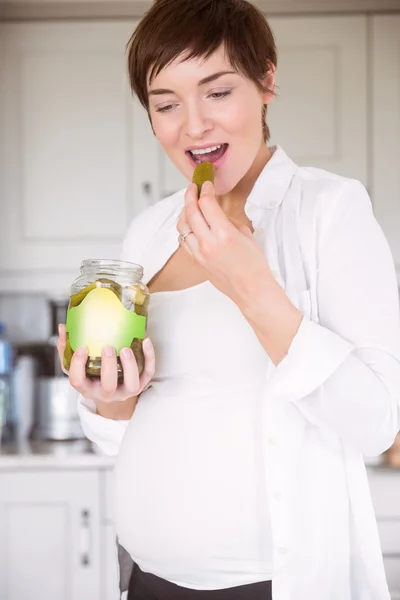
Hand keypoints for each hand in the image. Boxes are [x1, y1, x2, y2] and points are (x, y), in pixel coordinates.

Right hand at [57, 324, 155, 403]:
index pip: (78, 380)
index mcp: (87, 387)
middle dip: (108, 366)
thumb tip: (63, 327)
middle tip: (108, 347)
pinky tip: (146, 341)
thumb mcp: (77, 367)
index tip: (82, 347)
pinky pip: (147, 373)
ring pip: (131, 385)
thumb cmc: (92, 377)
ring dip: (130, 366)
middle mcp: (106, 393)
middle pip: (108, 386)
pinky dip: (149, 357)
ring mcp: (125, 391)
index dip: (79, 365)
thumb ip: (67, 349)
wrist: (113, 394)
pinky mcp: (141, 385)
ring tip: (126, 348)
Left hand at [177, 181, 273, 306]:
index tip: (206, 184)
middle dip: (190, 195)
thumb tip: (219, 214)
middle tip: (192, 187)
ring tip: (189, 205)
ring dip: (184, 212)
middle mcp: (208, 242)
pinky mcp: (198, 262)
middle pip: (190, 211)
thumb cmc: (255, 265)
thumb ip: (230, 222)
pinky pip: (184, 241)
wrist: (252, 290)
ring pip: (182, 226)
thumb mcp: (247, 235)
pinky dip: (184, 230)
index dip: (205, 190)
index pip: (206, 204)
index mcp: (224, 233)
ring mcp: (200, 253)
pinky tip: (189, 225)